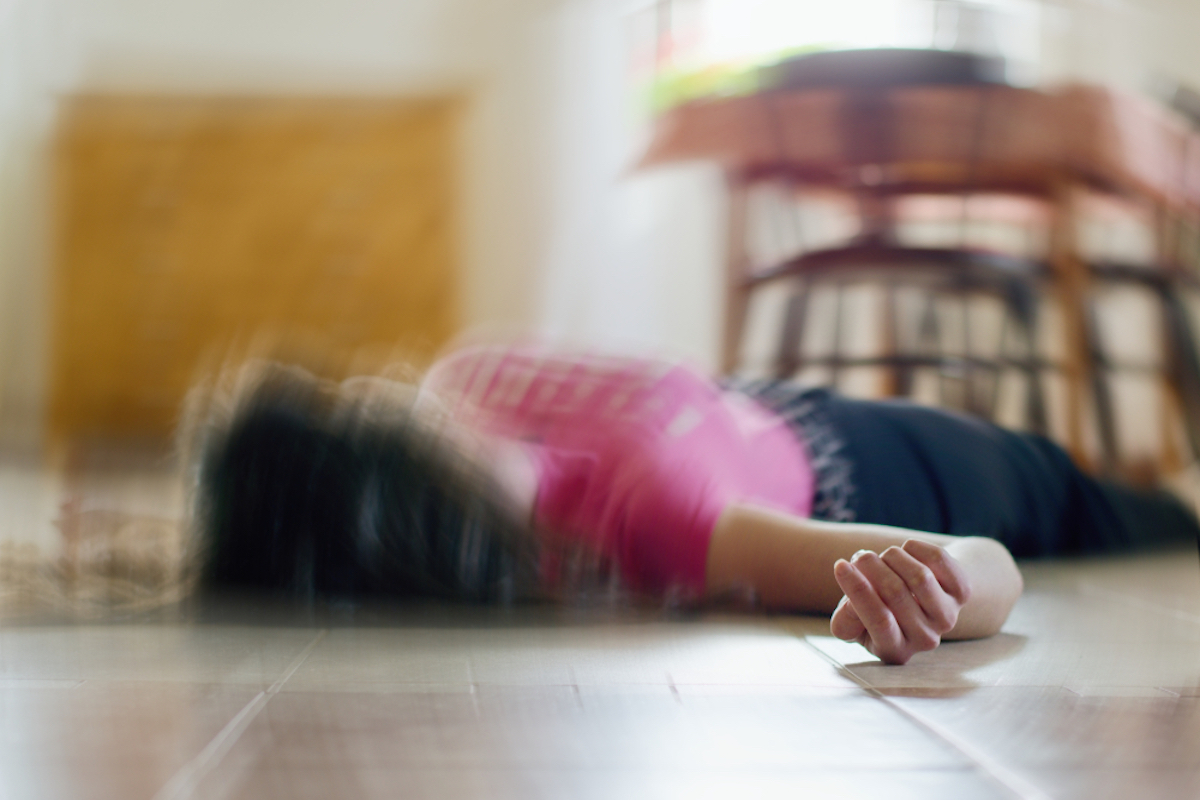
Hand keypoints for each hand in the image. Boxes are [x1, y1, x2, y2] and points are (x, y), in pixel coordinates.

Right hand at [829, 539, 970, 664]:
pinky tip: (907, 553)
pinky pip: (937, 559)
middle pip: (895, 592)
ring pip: (919, 576)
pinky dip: (914, 547)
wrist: (919, 599)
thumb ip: (845, 621)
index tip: (840, 565)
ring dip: (892, 556)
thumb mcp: (855, 622)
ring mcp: (947, 617)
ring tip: (884, 557)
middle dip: (871, 566)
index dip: (858, 590)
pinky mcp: (962, 592)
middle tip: (860, 557)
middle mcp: (925, 640)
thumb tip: (852, 604)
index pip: (879, 621)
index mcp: (894, 650)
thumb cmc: (879, 609)